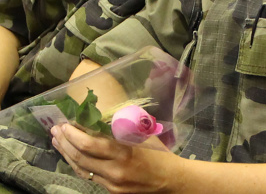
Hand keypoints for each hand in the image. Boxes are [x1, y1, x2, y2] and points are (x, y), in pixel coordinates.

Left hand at [51, 124, 183, 193]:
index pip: (90, 145)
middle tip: (56, 129)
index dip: (73, 135)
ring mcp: (111, 183)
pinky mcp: (110, 191)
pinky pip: (89, 176)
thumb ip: (124, 128)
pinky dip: (78, 164)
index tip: (65, 124)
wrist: (170, 180)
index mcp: (124, 153)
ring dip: (66, 153)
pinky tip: (72, 156)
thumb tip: (102, 116)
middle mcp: (115, 170)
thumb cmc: (159, 154)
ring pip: (80, 168)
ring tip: (58, 141)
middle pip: (80, 157)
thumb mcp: (144, 136)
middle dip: (65, 142)